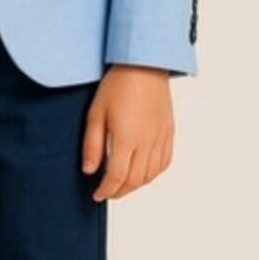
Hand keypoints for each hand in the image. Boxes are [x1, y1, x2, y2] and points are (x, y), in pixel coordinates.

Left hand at [81, 65, 174, 201]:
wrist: (144, 65)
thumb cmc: (118, 85)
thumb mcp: (96, 113)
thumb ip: (92, 145)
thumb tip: (89, 170)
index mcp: (127, 138)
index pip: (117, 176)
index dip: (106, 190)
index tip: (97, 194)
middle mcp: (147, 142)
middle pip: (135, 180)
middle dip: (120, 191)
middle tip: (108, 192)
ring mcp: (160, 138)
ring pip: (151, 174)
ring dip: (136, 184)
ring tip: (123, 184)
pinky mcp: (169, 132)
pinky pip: (165, 162)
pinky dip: (153, 173)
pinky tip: (143, 173)